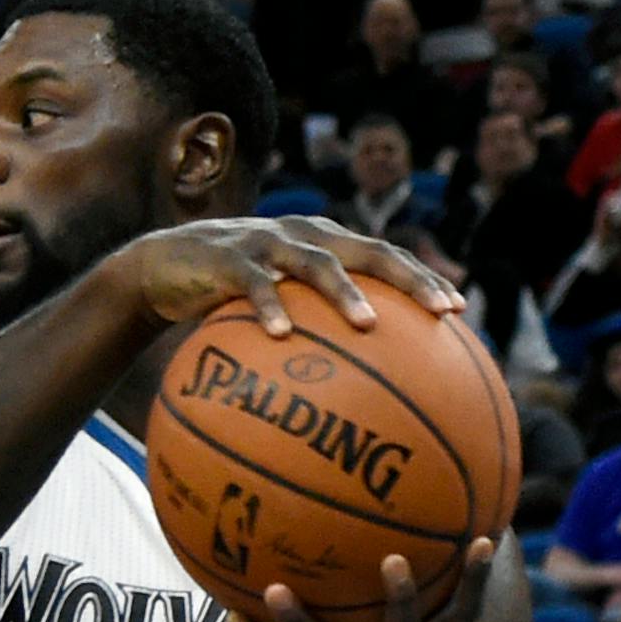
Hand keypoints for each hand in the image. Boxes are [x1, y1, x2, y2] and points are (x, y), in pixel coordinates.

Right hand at [118, 215, 463, 339]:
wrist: (161, 267)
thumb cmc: (226, 295)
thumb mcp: (273, 303)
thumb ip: (310, 326)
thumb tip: (356, 385)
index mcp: (323, 243)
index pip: (385, 255)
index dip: (423, 277)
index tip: (460, 309)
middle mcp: (303, 235)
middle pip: (369, 251)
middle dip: (409, 279)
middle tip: (441, 311)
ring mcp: (265, 244)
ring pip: (316, 264)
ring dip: (345, 294)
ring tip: (367, 326)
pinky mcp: (227, 259)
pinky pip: (253, 285)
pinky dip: (269, 308)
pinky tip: (281, 336)